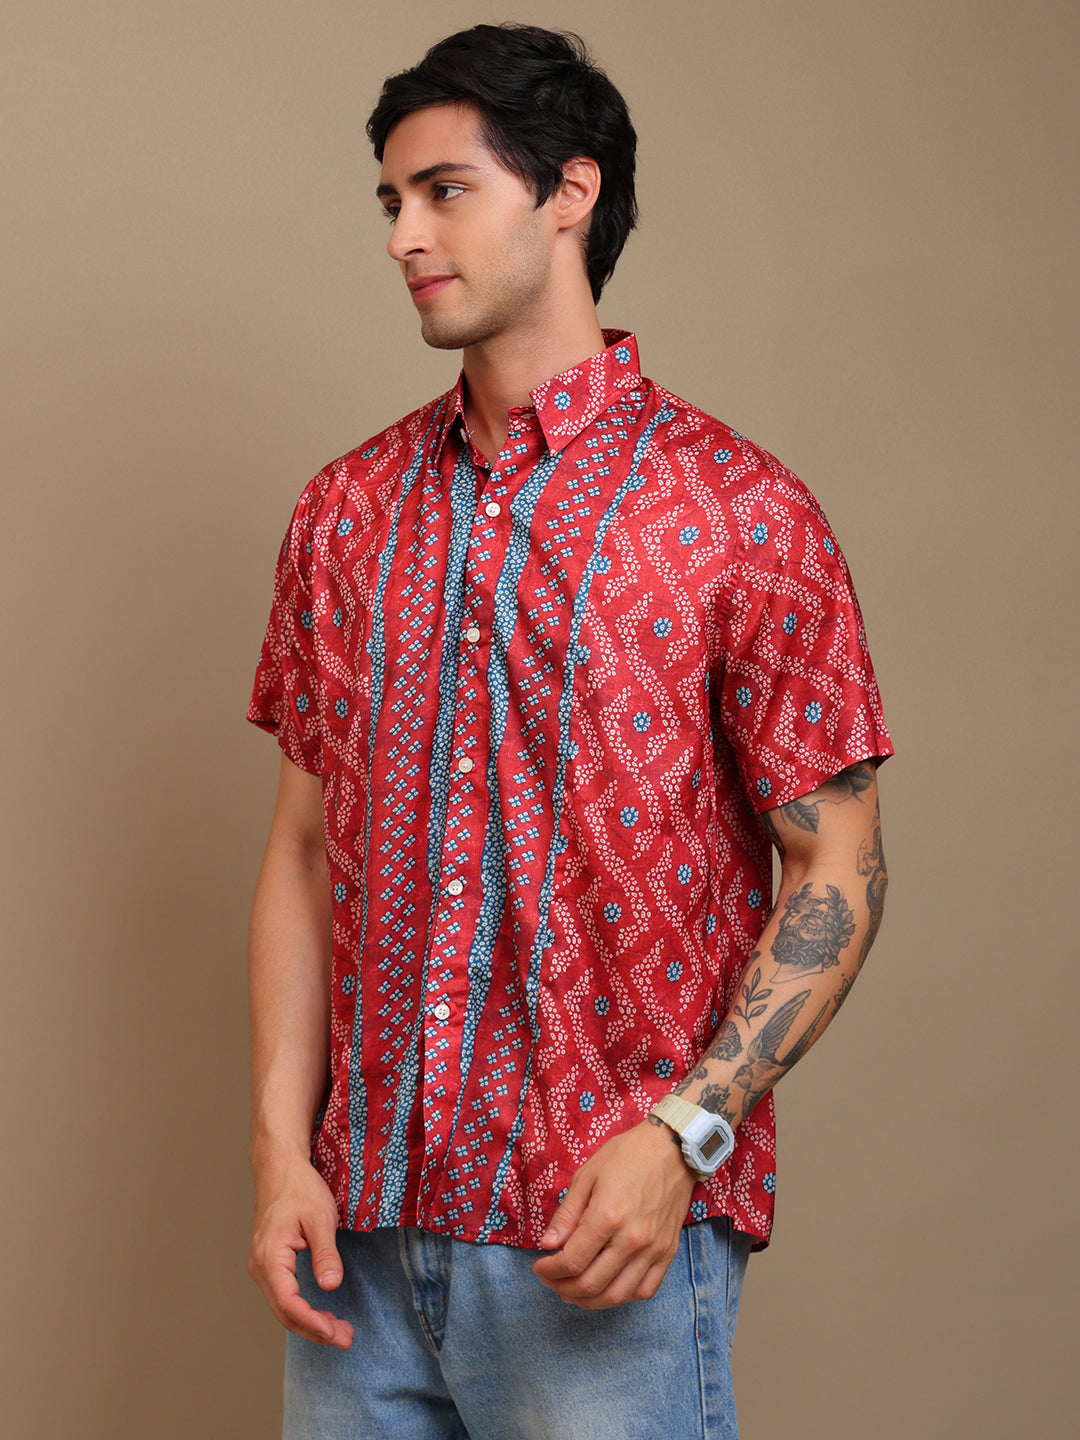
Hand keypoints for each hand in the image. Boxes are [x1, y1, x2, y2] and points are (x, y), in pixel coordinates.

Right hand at [248, 1157, 353, 1348]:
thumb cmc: (300, 1188)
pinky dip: (302, 1310)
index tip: (335, 1333)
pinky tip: (323, 1314)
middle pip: (284, 1312)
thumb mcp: (320, 1217)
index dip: (312, 1322)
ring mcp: (262, 1266)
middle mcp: (260, 1266)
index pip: (288, 1303)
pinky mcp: (270, 1263)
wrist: (280, 1166)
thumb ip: (325, 1253)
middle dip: (315, 1330)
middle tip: (346, 1339)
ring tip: (339, 1331)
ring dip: (309, 1323)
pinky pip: (283, 1296)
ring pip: (283, 1307)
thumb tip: (331, 1286)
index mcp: (270, 1256)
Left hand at [531, 1119, 696, 1308]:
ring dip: (589, 1300)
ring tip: (573, 1292)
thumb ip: (567, 1214)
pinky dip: (623, 1297)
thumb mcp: (588, 1175)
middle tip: (551, 1280)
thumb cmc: (627, 1155)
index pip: (571, 1260)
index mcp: (607, 1216)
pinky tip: (608, 1288)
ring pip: (617, 1295)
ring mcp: (652, 1249)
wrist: (672, 1149)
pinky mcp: (667, 1252)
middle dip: (562, 1287)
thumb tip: (548, 1245)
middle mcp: (632, 1239)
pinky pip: (645, 1290)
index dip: (550, 1270)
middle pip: (591, 1284)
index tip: (540, 1266)